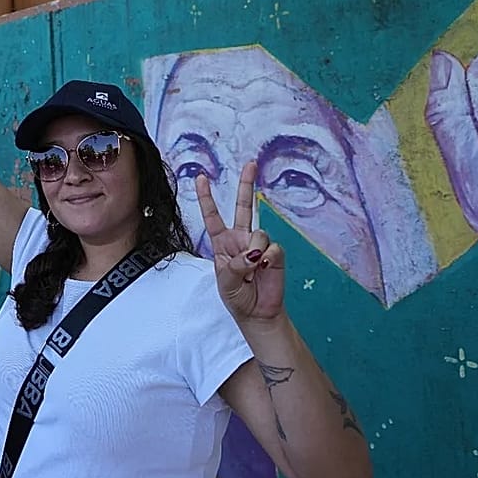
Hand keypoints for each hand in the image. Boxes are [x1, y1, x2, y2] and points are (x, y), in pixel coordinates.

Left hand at [198, 161, 285, 324]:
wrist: (257, 313)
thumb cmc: (237, 297)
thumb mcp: (225, 283)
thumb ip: (235, 265)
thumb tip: (254, 254)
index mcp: (222, 243)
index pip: (213, 216)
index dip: (207, 198)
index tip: (201, 178)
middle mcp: (240, 238)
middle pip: (244, 207)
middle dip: (247, 184)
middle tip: (251, 163)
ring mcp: (258, 244)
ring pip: (259, 233)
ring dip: (254, 254)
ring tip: (252, 273)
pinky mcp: (275, 253)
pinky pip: (272, 248)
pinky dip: (268, 260)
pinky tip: (264, 271)